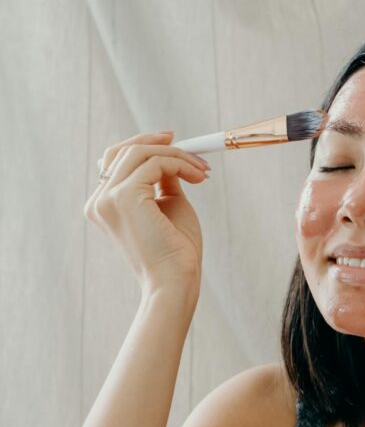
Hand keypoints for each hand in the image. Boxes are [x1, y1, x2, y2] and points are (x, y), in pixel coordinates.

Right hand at [83, 131, 209, 294]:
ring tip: (202, 171)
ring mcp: (107, 199)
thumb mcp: (169, 207)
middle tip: (193, 151)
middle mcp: (99, 201)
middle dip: (159, 143)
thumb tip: (170, 157)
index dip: (144, 145)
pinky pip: (154, 163)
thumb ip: (164, 182)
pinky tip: (198, 177)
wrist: (175, 283)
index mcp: (103, 205)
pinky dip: (179, 164)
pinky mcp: (124, 197)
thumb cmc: (175, 252)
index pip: (116, 161)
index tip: (174, 143)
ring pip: (139, 152)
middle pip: (123, 151)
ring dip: (176, 156)